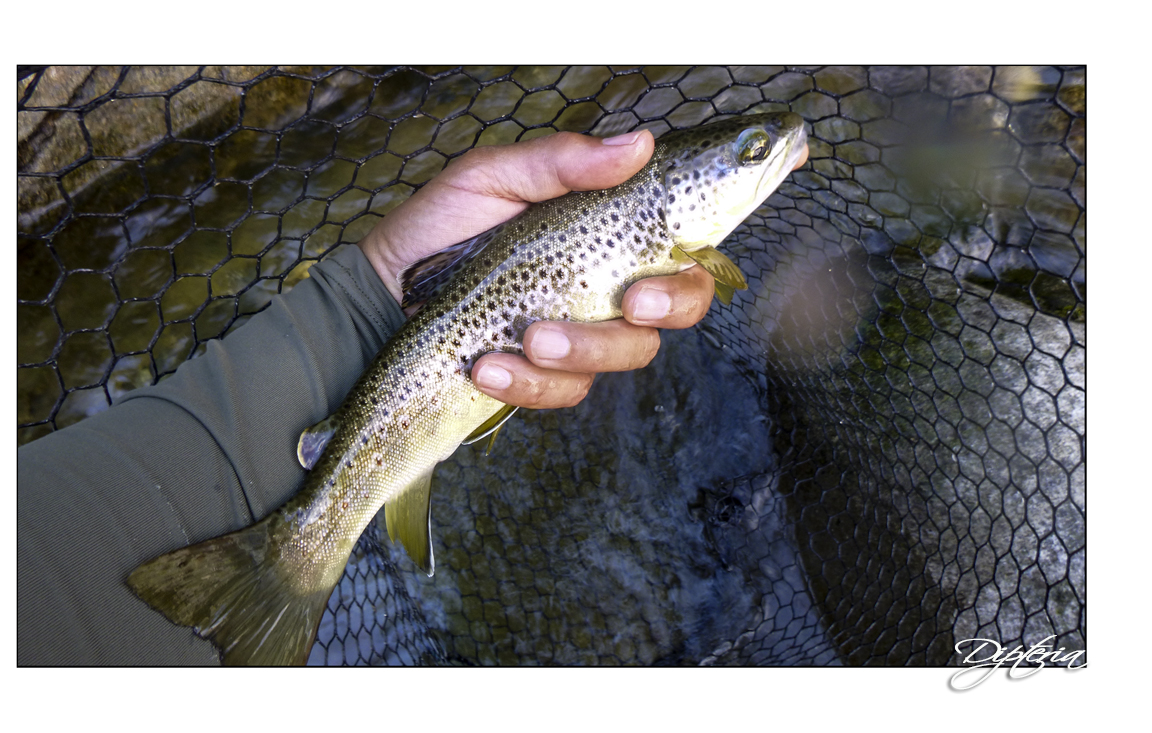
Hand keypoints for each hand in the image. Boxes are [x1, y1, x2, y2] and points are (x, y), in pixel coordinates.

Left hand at [359, 127, 807, 409]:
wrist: (380, 302)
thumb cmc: (437, 232)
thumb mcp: (491, 179)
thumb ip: (563, 164)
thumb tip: (638, 144)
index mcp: (606, 228)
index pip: (688, 222)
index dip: (735, 205)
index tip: (776, 170)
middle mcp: (607, 282)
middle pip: (686, 300)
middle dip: (669, 302)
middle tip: (629, 296)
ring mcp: (581, 333)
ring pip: (630, 354)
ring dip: (583, 348)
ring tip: (524, 335)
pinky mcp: (546, 378)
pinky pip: (567, 393)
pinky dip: (529, 383)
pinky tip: (489, 365)